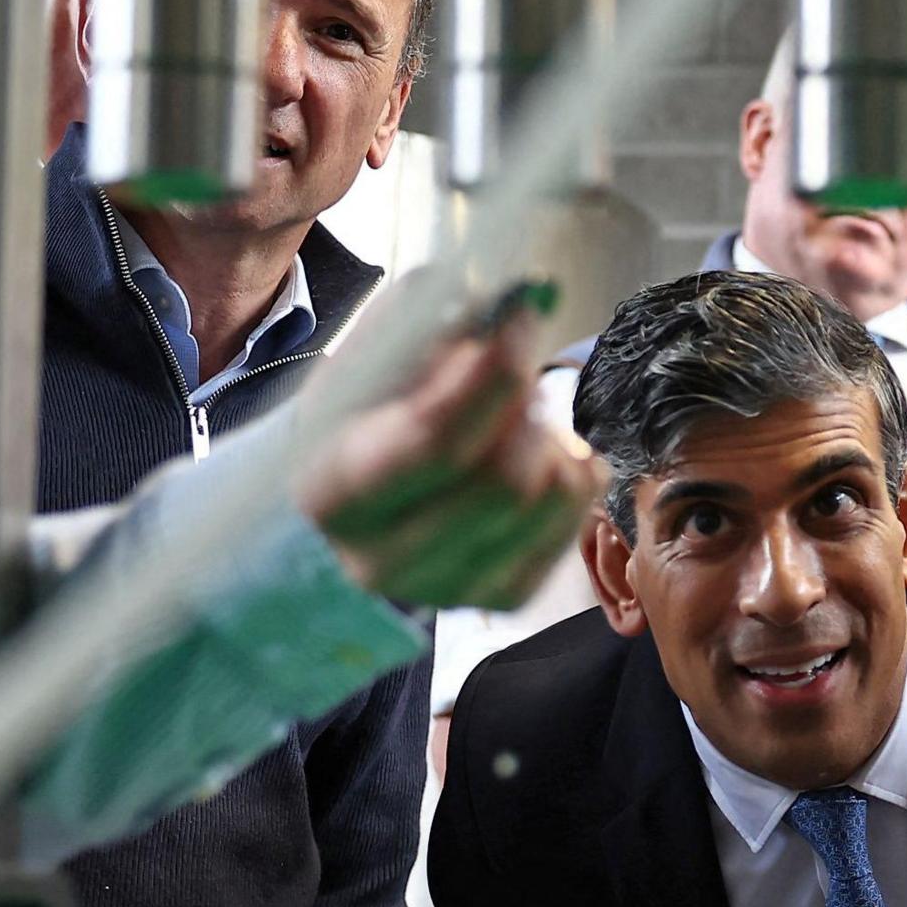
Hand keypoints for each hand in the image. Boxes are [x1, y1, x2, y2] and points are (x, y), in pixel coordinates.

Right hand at [295, 313, 603, 609]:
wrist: (362, 485)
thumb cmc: (370, 408)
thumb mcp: (378, 353)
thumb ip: (430, 323)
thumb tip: (503, 310)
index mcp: (333, 492)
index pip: (434, 440)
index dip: (493, 372)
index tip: (525, 313)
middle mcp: (380, 558)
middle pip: (502, 479)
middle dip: (524, 408)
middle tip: (515, 377)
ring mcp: (444, 589)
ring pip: (546, 498)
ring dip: (551, 438)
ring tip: (521, 418)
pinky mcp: (501, 596)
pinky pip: (572, 521)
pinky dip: (572, 472)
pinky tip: (539, 455)